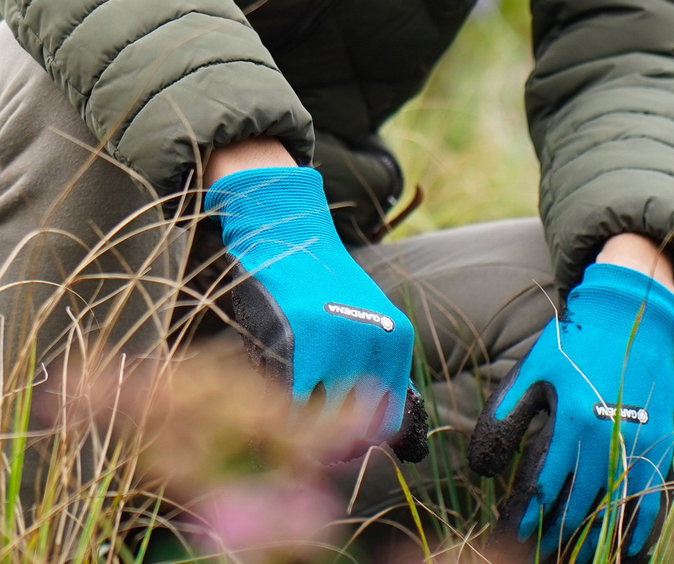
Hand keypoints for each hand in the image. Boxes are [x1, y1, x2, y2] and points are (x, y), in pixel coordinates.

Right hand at [204, 166, 425, 457]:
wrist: (284, 227)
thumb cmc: (316, 279)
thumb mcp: (361, 316)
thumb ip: (372, 364)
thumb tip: (370, 433)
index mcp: (397, 337)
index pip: (388, 417)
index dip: (360, 441)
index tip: (336, 447)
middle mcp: (375, 340)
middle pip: (356, 422)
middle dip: (331, 441)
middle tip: (308, 444)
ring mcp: (337, 339)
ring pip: (325, 416)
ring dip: (306, 431)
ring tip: (290, 425)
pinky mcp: (299, 337)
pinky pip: (296, 400)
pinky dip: (286, 416)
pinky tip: (276, 413)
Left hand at [468, 262, 673, 559]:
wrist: (630, 317)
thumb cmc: (573, 344)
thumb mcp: (532, 372)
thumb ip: (506, 416)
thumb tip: (482, 467)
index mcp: (572, 418)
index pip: (545, 482)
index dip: (529, 515)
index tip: (514, 536)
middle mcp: (608, 436)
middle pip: (580, 501)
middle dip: (558, 532)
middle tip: (540, 553)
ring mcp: (639, 443)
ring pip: (615, 505)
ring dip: (595, 536)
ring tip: (575, 557)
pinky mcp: (660, 444)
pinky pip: (652, 496)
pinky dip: (641, 527)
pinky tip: (627, 548)